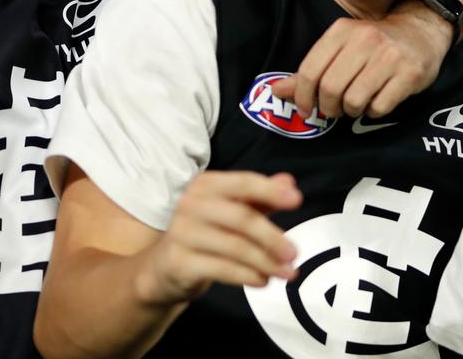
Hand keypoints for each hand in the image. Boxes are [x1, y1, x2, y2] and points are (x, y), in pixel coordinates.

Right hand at [137, 171, 300, 306]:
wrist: (165, 266)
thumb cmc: (206, 233)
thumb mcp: (232, 211)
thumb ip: (260, 197)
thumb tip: (290, 183)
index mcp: (205, 185)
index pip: (242, 183)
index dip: (270, 190)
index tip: (297, 200)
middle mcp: (189, 204)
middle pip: (241, 218)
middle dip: (272, 236)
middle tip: (295, 254)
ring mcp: (181, 233)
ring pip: (234, 247)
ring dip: (266, 261)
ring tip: (287, 273)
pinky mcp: (180, 261)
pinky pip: (222, 269)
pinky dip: (248, 276)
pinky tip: (263, 280)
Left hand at [270, 9, 451, 119]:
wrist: (421, 31)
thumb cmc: (372, 44)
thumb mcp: (339, 48)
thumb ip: (309, 71)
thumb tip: (275, 91)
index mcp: (341, 31)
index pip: (310, 70)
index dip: (302, 96)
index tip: (305, 110)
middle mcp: (364, 40)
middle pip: (330, 88)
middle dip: (327, 107)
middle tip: (333, 109)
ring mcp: (389, 56)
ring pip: (354, 100)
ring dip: (350, 111)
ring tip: (354, 104)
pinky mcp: (409, 74)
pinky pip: (379, 106)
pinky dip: (372, 111)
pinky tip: (375, 101)